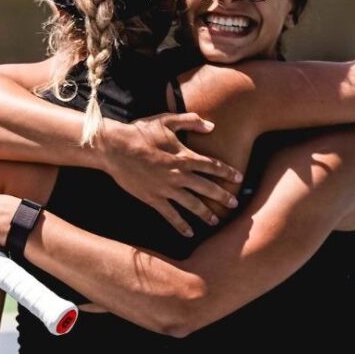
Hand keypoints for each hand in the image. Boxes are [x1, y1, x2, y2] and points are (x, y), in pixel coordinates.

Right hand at [99, 113, 241, 235]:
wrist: (115, 148)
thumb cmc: (140, 132)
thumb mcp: (166, 120)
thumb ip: (190, 121)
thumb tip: (211, 125)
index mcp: (184, 157)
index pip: (212, 166)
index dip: (227, 172)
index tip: (239, 178)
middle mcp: (179, 175)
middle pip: (207, 188)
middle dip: (223, 196)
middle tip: (234, 204)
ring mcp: (166, 189)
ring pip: (192, 205)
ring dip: (205, 214)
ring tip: (215, 221)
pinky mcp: (153, 199)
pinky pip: (170, 215)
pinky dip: (180, 225)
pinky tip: (189, 233)